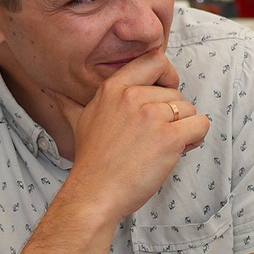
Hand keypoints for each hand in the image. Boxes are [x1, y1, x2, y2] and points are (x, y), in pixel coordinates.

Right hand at [64, 50, 209, 223]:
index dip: (167, 76)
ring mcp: (151, 116)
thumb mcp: (79, 122)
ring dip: (184, 129)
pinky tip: (178, 151)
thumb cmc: (92, 162)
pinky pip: (200, 125)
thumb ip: (71, 103)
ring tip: (162, 148)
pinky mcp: (168, 137)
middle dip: (173, 115)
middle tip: (155, 138)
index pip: (155, 59)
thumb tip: (53, 91)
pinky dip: (195, 138)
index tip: (164, 95)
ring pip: (189, 110)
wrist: (95, 194)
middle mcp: (132, 97)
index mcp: (114, 88)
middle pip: (176, 93)